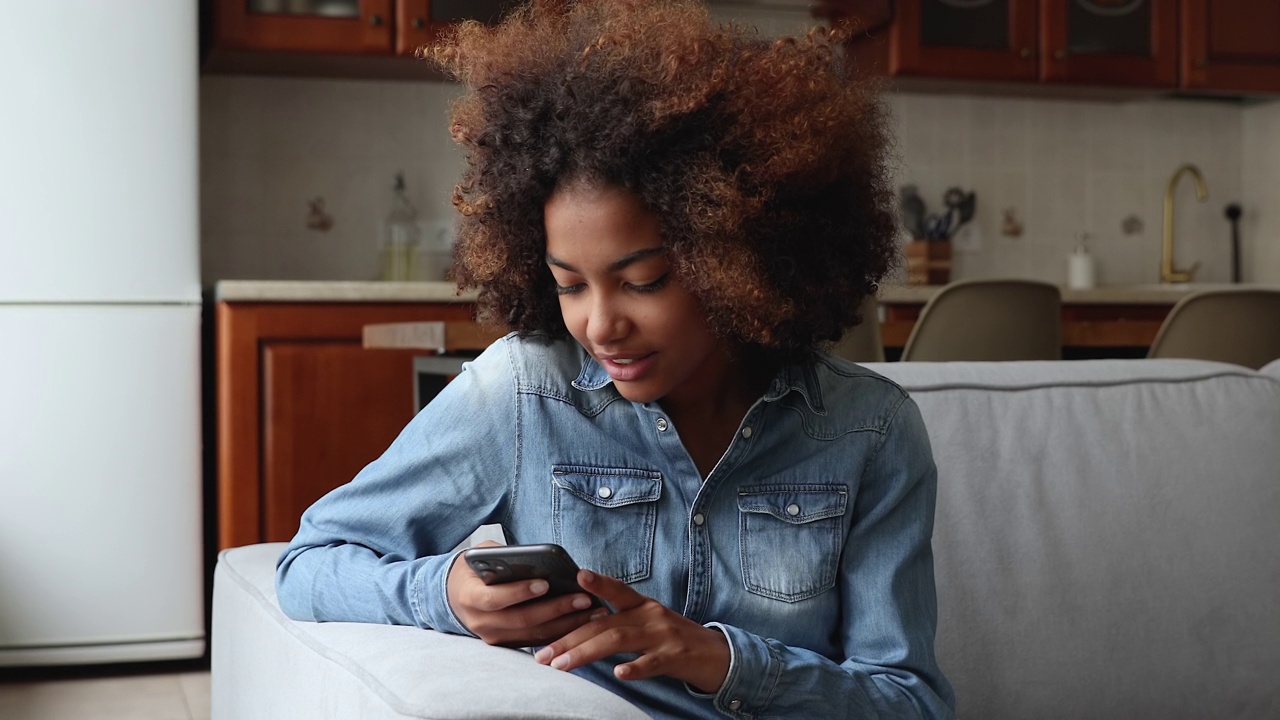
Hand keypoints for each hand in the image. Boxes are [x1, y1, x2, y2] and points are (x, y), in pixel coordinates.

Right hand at [446, 541, 598, 646]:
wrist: (454, 595)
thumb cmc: (474, 569)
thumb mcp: (482, 554)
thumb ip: (504, 556)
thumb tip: (538, 558)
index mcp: (469, 597)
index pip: (494, 598)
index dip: (519, 592)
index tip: (545, 583)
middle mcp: (480, 622)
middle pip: (521, 619)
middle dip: (555, 609)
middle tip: (583, 599)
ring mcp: (493, 637)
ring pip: (533, 634)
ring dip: (566, 624)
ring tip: (593, 611)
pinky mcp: (507, 644)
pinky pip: (537, 640)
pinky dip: (560, 632)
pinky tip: (583, 622)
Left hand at [533, 569, 729, 693]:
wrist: (717, 656)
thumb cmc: (675, 641)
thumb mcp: (649, 624)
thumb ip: (621, 622)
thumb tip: (582, 628)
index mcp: (643, 606)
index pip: (617, 589)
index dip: (598, 582)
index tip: (575, 576)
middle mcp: (650, 616)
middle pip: (604, 624)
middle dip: (570, 638)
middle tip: (543, 655)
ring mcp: (662, 636)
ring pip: (618, 640)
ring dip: (586, 652)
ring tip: (562, 664)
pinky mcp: (674, 657)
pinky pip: (651, 662)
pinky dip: (635, 667)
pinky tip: (619, 673)